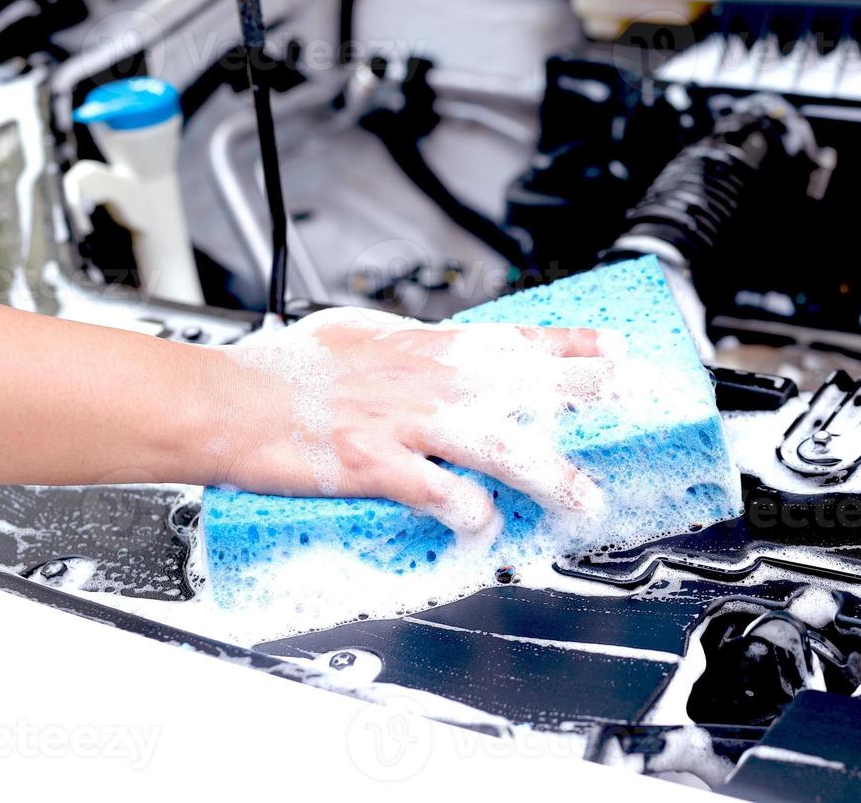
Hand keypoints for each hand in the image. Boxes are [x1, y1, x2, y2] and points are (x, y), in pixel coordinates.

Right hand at [212, 308, 621, 540]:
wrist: (227, 401)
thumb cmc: (287, 372)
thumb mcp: (360, 337)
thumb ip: (411, 349)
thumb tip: (444, 351)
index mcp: (425, 349)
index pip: (514, 339)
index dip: (571, 344)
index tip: (617, 350)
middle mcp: (425, 381)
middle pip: (523, 385)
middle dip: (585, 395)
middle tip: (633, 406)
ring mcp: (403, 423)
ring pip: (494, 444)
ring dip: (546, 473)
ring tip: (582, 497)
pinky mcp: (372, 464)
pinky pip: (433, 490)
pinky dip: (463, 508)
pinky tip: (482, 523)